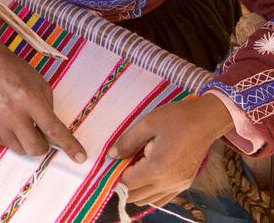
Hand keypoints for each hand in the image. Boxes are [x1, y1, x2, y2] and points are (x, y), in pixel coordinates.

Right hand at [0, 32, 86, 161]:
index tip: (80, 157)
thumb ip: (48, 108)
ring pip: (19, 150)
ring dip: (26, 142)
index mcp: (30, 98)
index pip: (53, 128)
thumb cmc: (17, 72)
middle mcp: (13, 113)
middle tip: (41, 134)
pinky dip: (11, 137)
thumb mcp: (39, 84)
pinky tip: (8, 120)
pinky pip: (4, 144)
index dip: (68, 144)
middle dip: (43, 146)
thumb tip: (53, 134)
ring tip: (22, 124)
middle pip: (35, 147)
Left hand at [108, 94, 233, 206]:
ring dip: (137, 189)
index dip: (117, 173)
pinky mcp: (184, 184)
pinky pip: (162, 199)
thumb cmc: (176, 118)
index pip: (127, 183)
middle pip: (135, 196)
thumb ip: (127, 141)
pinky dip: (151, 193)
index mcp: (156, 168)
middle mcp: (167, 183)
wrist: (205, 120)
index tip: (117, 160)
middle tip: (125, 163)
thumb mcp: (147, 123)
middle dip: (125, 183)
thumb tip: (112, 155)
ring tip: (137, 167)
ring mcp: (177, 186)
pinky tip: (149, 175)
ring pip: (148, 200)